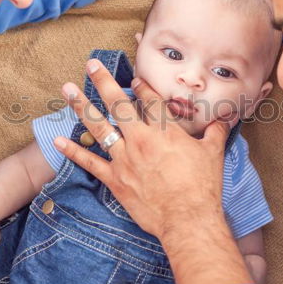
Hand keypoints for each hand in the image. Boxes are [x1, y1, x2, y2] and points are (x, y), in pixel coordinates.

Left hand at [52, 59, 229, 239]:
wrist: (187, 219)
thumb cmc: (202, 187)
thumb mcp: (213, 154)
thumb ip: (216, 133)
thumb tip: (225, 120)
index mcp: (165, 130)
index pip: (150, 100)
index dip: (141, 85)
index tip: (133, 76)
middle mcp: (141, 139)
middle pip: (119, 104)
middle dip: (103, 81)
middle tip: (91, 64)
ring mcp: (125, 158)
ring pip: (99, 126)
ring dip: (82, 107)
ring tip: (67, 90)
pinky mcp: (115, 179)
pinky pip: (89, 162)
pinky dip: (73, 151)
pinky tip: (57, 141)